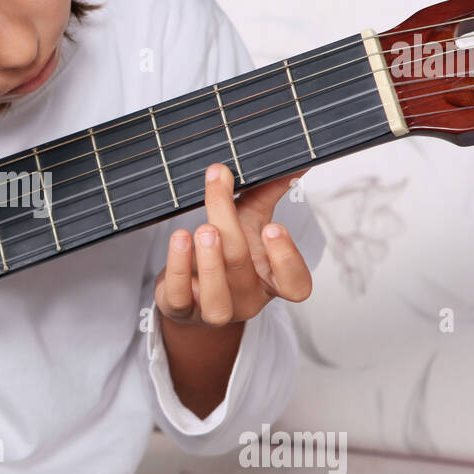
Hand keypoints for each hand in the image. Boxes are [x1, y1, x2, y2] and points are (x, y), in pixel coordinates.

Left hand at [153, 163, 312, 326]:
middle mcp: (246, 299)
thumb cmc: (228, 252)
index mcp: (271, 280)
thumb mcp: (250, 222)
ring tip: (202, 230)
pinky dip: (178, 268)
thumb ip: (269, 193)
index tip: (273, 227)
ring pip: (217, 299)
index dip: (287, 259)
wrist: (192, 290)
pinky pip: (180, 298)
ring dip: (209, 262)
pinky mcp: (182, 310)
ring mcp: (214, 310)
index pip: (295, 283)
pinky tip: (179, 239)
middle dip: (232, 233)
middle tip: (220, 202)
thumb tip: (295, 163)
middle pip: (243, 270)